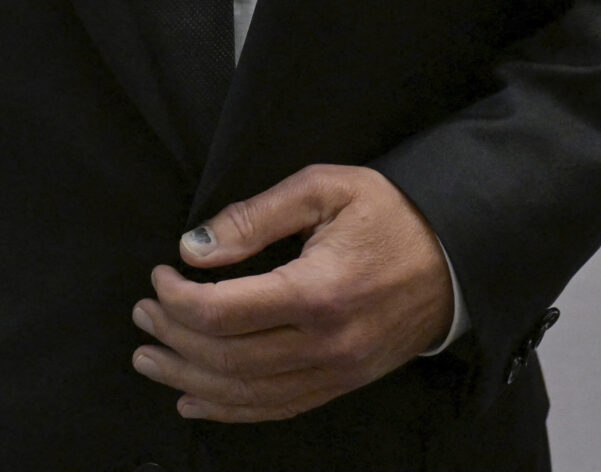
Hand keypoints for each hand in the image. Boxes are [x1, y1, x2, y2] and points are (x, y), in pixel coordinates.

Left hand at [129, 164, 453, 423]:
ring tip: (150, 359)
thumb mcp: (322, 189)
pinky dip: (231, 411)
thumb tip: (193, 248)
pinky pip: (279, 407)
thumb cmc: (390, 215)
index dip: (176, 299)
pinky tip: (195, 401)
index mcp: (318, 292)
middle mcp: (328, 344)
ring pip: (247, 393)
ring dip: (188, 380)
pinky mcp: (344, 383)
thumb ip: (253, 217)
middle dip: (171, 339)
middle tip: (141, 314)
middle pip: (226, 358)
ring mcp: (338, 371)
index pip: (223, 314)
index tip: (159, 275)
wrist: (458, 257)